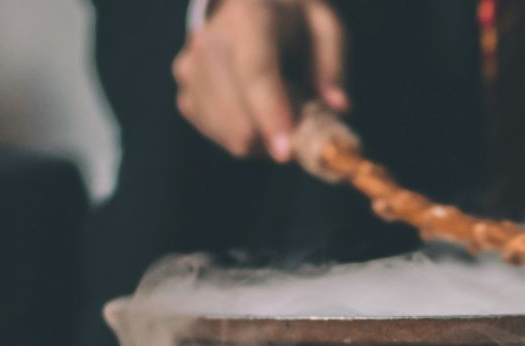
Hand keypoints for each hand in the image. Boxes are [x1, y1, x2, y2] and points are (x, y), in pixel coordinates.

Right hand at [173, 0, 348, 161]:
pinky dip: (243, 136)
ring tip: (280, 111)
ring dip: (261, 138)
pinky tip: (257, 115)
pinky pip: (216, 134)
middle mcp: (210, 40)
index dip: (269, 114)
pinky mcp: (186, 93)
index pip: (255, 71)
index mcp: (249, 16)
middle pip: (236, 111)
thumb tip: (339, 106)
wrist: (249, 8)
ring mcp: (191, 68)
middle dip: (274, 136)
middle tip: (304, 127)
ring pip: (227, 132)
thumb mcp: (324, 27)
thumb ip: (333, 64)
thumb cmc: (293, 21)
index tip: (285, 153)